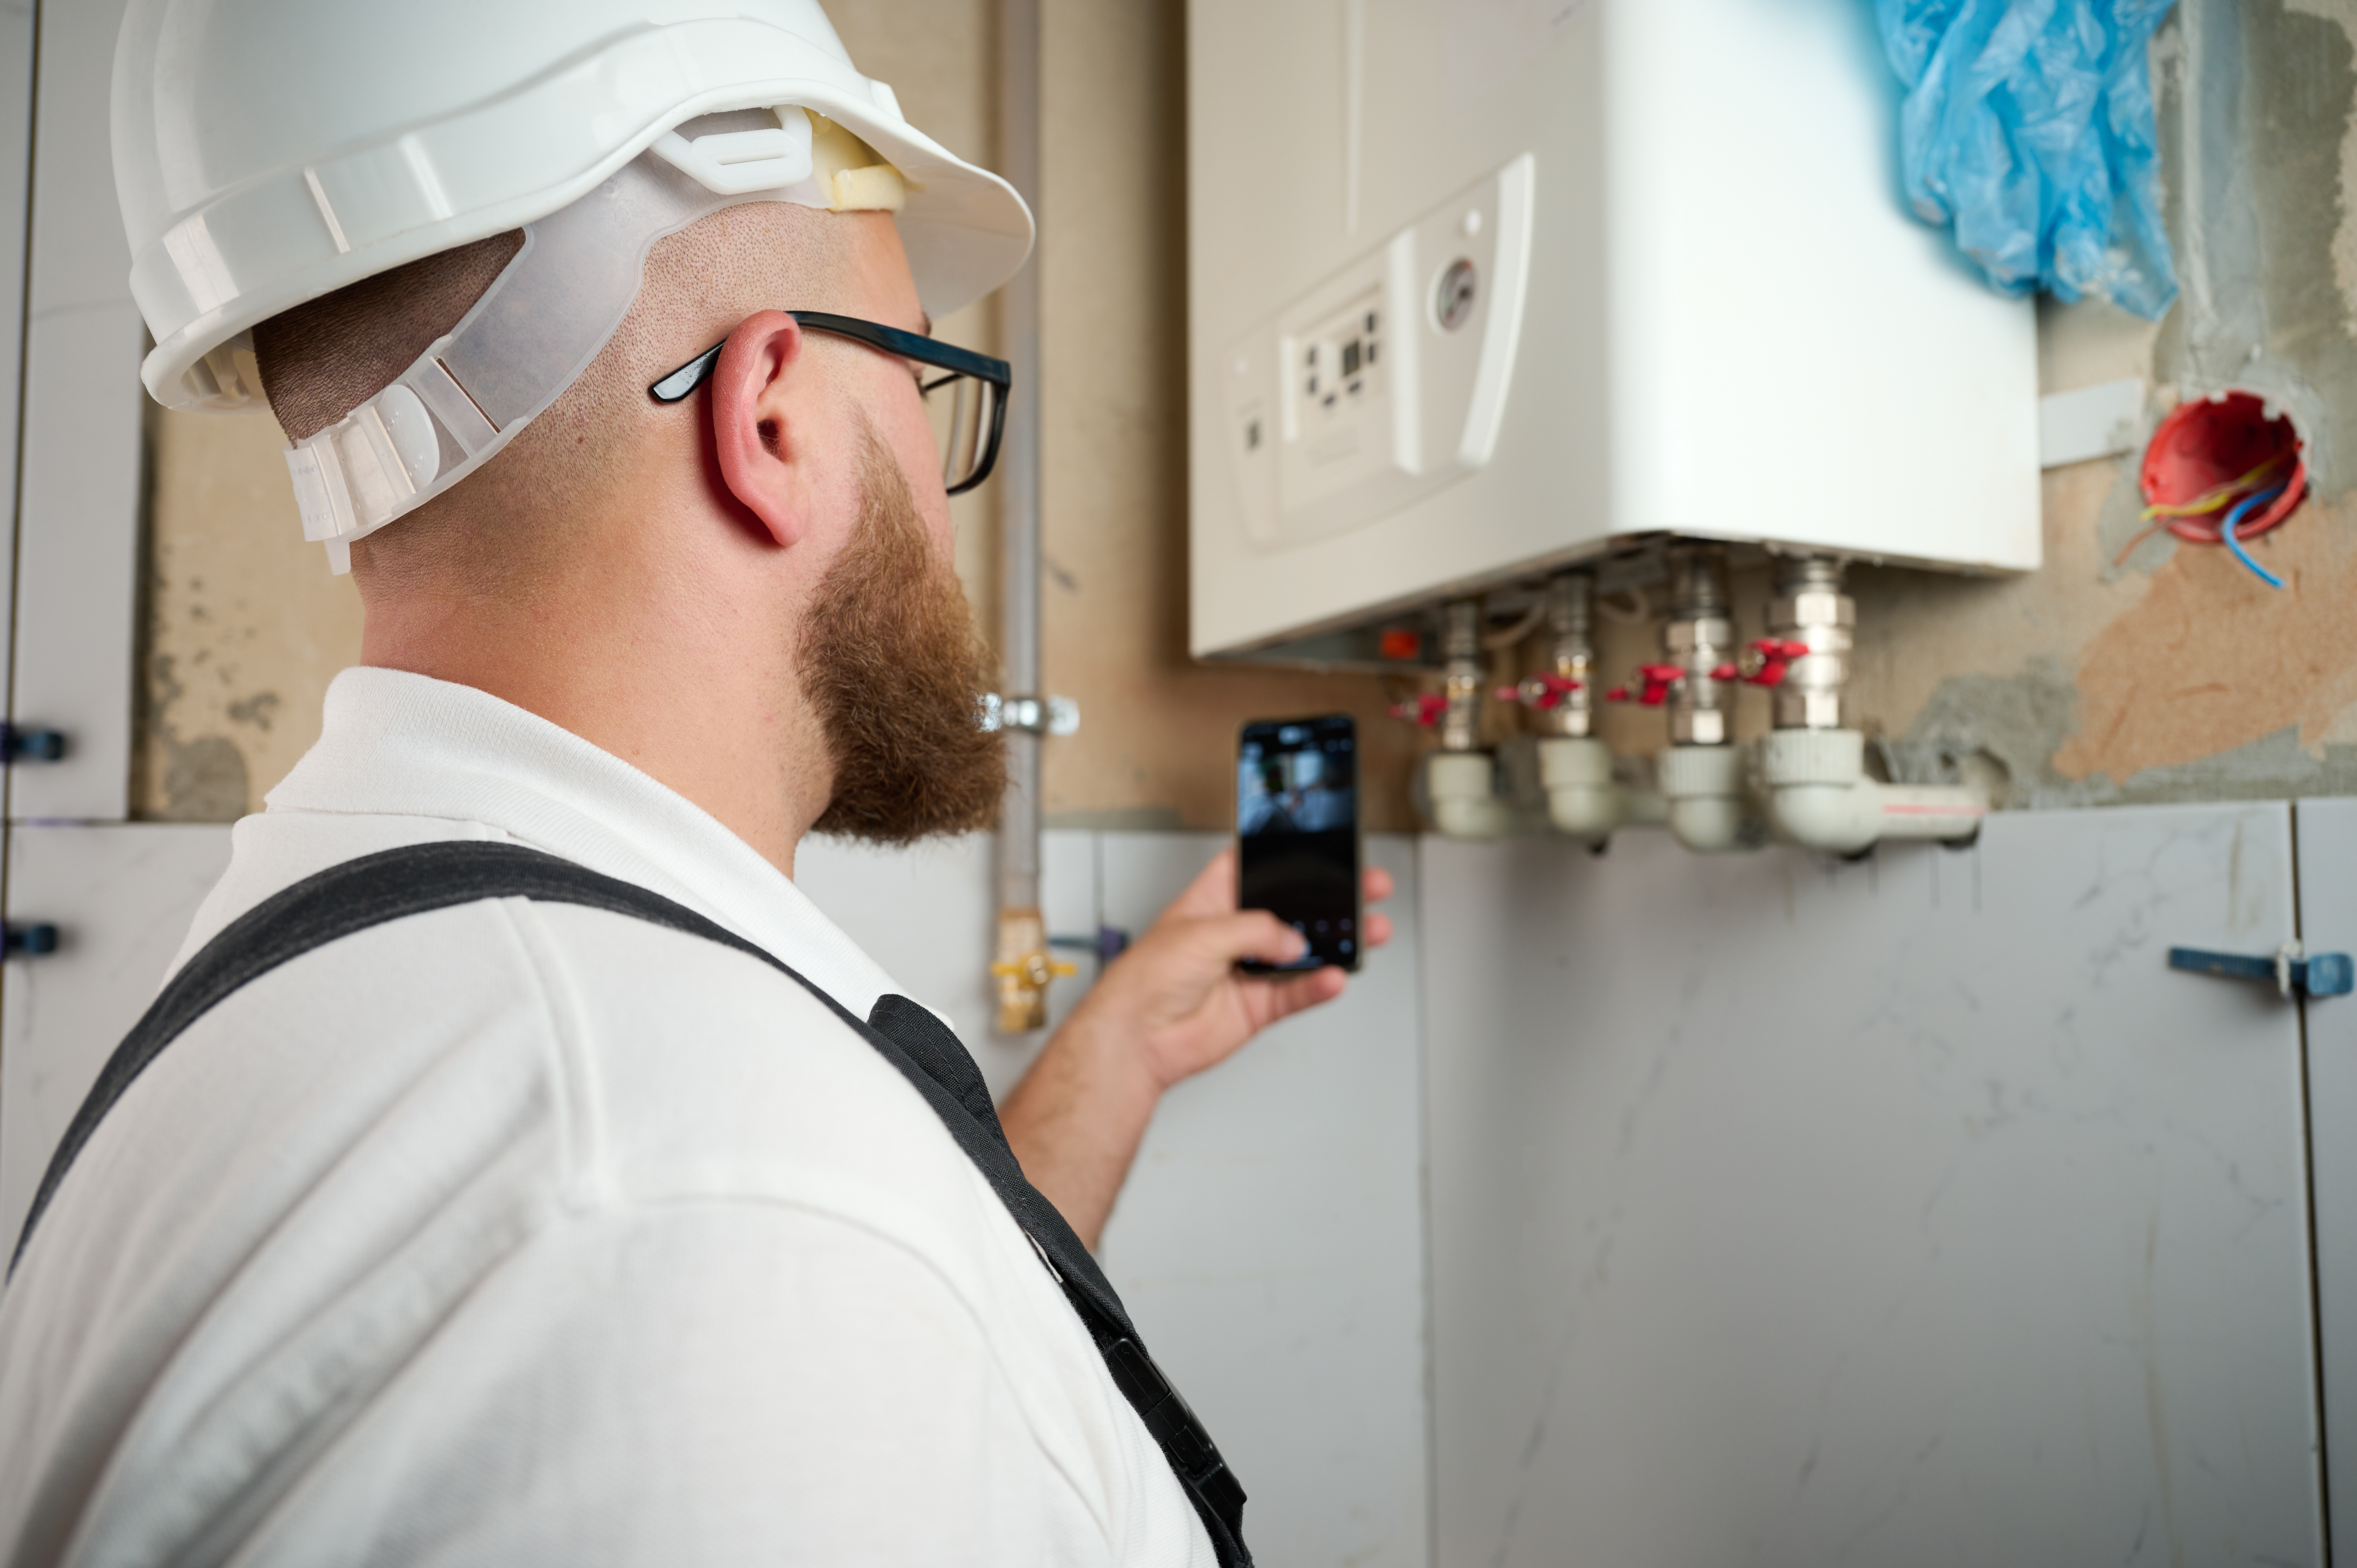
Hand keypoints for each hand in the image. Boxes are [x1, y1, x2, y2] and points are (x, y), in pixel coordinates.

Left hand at [1089, 847, 1394, 1089]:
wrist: (1135, 1038)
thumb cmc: (1145, 978)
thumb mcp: (1201, 933)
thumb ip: (1255, 930)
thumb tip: (1292, 940)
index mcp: (1214, 902)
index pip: (1257, 870)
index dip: (1288, 858)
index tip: (1324, 849)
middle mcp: (1234, 934)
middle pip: (1292, 910)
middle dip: (1330, 899)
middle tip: (1366, 889)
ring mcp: (1249, 971)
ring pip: (1303, 953)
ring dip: (1337, 944)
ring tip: (1369, 932)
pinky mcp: (1257, 1007)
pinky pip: (1298, 993)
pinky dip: (1319, 987)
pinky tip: (1336, 977)